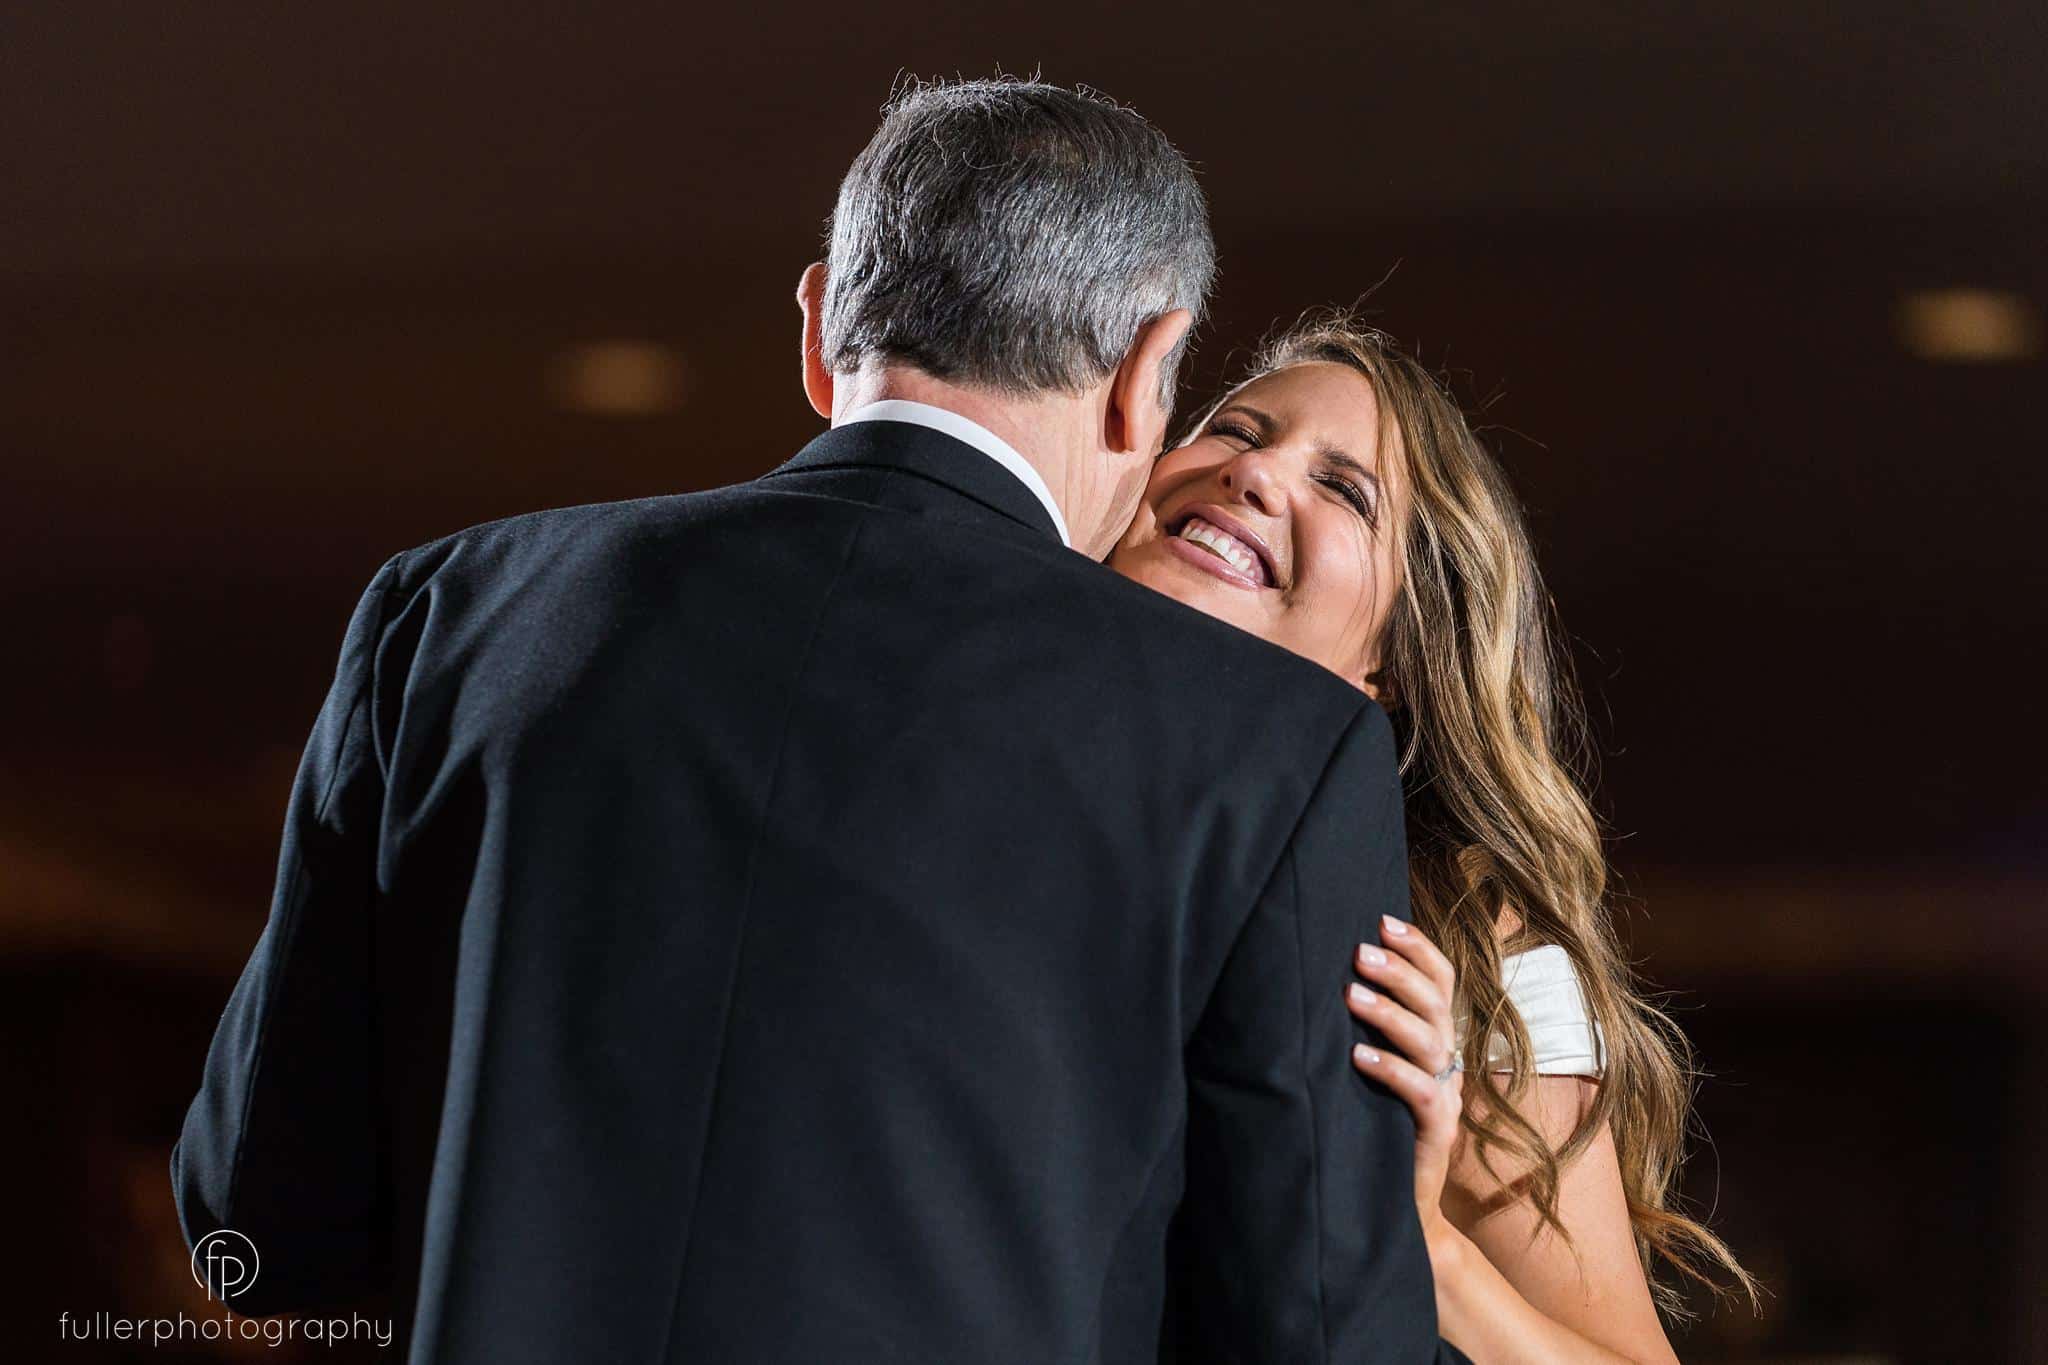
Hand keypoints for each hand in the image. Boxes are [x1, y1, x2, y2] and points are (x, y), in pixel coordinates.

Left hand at [1346, 913, 1463, 1225]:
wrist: (1391, 1206)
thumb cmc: (1370, 1126)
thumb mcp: (1369, 1068)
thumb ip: (1363, 1028)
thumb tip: (1325, 975)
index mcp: (1434, 1040)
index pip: (1440, 983)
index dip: (1419, 949)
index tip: (1383, 920)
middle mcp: (1445, 1063)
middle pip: (1436, 1004)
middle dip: (1400, 971)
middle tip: (1359, 951)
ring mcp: (1445, 1097)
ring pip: (1430, 1041)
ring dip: (1389, 1013)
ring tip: (1351, 993)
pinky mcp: (1436, 1133)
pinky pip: (1420, 1092)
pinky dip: (1391, 1069)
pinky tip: (1358, 1056)